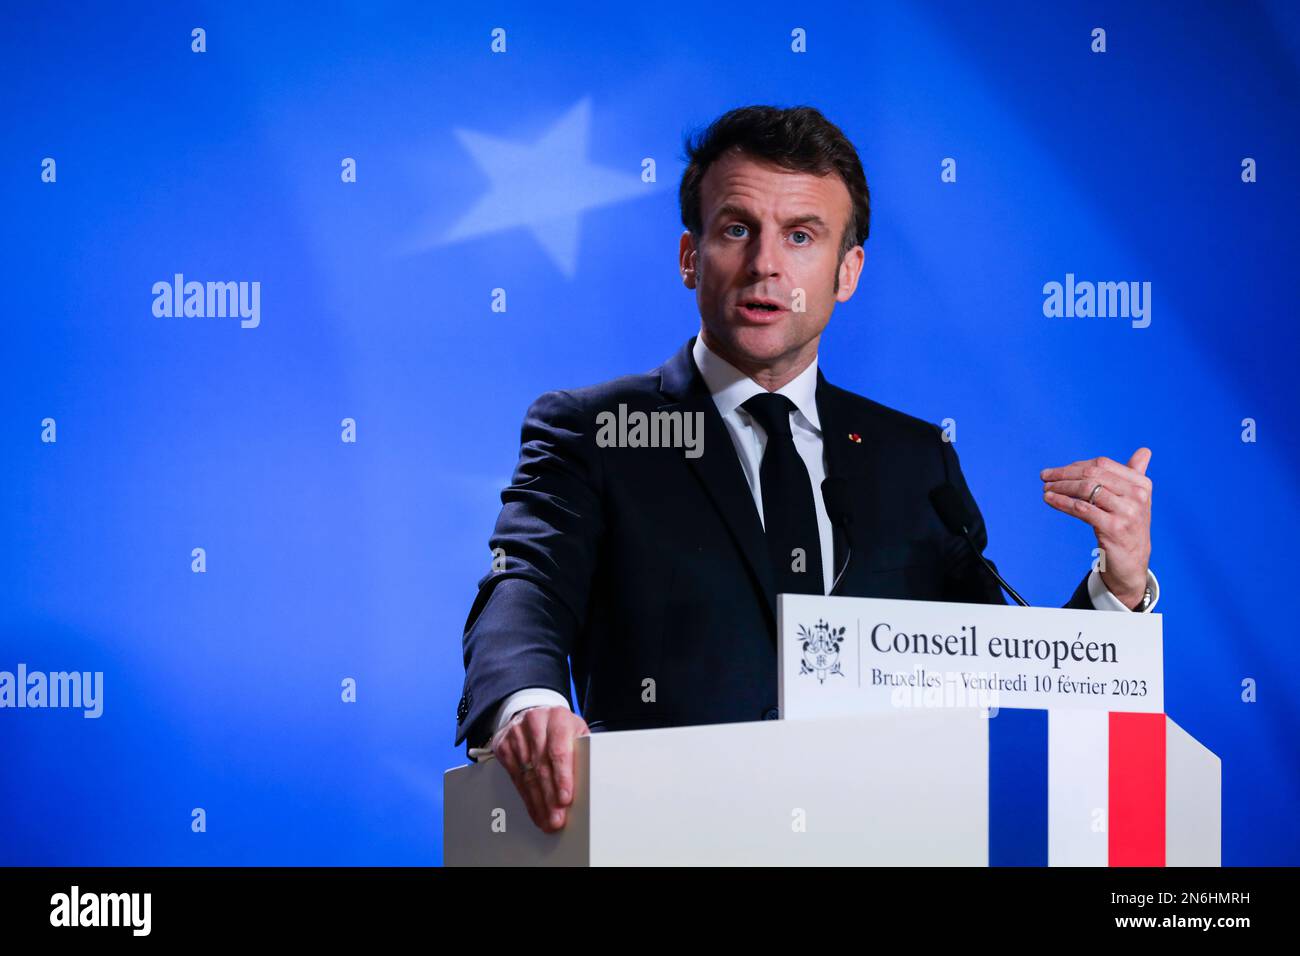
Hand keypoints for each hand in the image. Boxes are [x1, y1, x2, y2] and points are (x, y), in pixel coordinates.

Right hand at [491, 705, 588, 833]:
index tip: (565, 798)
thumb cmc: (561, 727)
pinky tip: (535, 810)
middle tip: (557, 818)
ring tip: (548, 820)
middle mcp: (535, 722)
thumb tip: (589, 782)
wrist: (536, 713)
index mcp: (558, 717)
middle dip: (550, 797)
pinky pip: (515, 777)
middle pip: (542, 766)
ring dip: (538, 801)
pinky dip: (526, 798)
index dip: (562, 777)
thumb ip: (582, 751)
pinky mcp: (504, 746)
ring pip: (527, 775)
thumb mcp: (576, 732)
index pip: (559, 750)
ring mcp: (516, 733)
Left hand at [1040, 448, 1152, 608]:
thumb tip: (1144, 451)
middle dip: (1064, 474)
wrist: (1133, 563)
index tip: (1056, 471)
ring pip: (1086, 489)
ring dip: (1060, 487)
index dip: (1075, 466)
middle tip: (1044, 477)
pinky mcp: (1114, 528)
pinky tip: (1049, 500)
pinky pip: (1082, 509)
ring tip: (1045, 489)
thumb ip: (1137, 474)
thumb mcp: (1136, 500)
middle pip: (1093, 474)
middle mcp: (1137, 495)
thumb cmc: (1129, 527)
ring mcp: (1127, 512)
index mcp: (1142, 484)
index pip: (1102, 464)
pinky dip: (1062, 502)